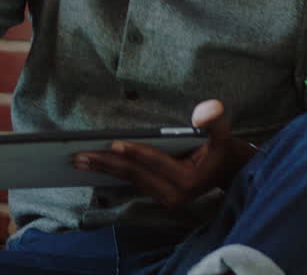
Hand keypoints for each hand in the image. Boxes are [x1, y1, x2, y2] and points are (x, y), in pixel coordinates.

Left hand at [71, 100, 255, 209]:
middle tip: (79, 155)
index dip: (135, 152)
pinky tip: (92, 166)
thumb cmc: (222, 150)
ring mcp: (164, 198)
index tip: (112, 144)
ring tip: (78, 160)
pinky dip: (111, 173)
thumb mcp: (224, 135)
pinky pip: (130, 182)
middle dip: (106, 163)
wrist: (228, 172)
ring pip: (128, 179)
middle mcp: (174, 194)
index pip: (155, 162)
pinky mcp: (157, 195)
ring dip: (103, 169)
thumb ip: (215, 121)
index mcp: (187, 180)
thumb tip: (208, 107)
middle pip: (134, 173)